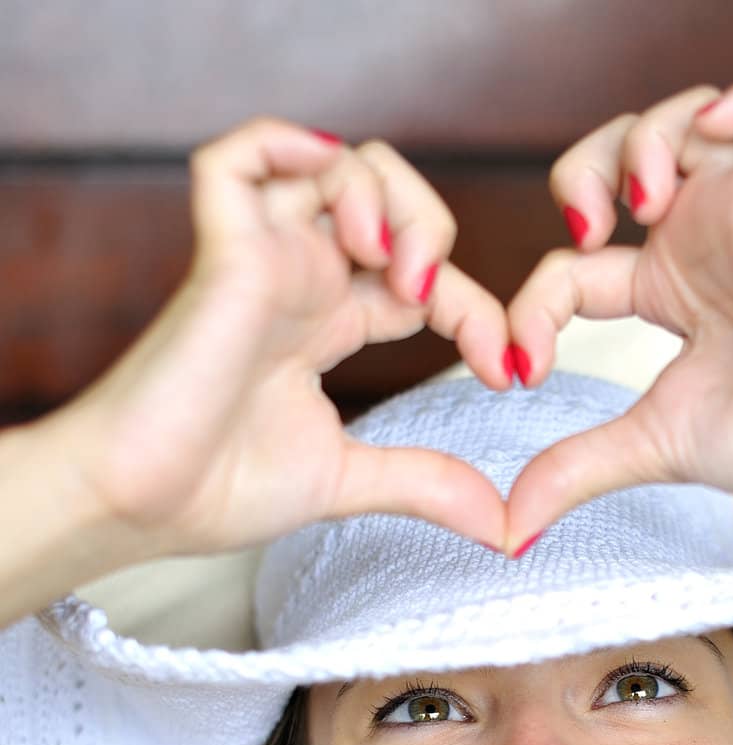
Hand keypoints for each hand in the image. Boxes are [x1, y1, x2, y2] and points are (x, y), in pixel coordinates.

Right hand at [54, 118, 512, 558]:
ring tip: (395, 272)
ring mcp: (262, 259)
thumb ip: (427, 485)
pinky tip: (342, 215)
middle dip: (435, 233)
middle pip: (387, 197)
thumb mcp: (349, 480)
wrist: (144, 505)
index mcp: (329, 325)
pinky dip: (294, 151)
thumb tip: (508, 527)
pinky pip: (241, 155)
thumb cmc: (218, 489)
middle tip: (438, 304)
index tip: (511, 374)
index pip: (424, 285)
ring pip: (336, 161)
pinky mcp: (222, 252)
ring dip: (388, 199)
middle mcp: (300, 281)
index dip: (477, 315)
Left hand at [502, 72, 732, 549]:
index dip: (534, 307)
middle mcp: (702, 245)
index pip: (573, 269)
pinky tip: (716, 137)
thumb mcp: (649, 448)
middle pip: (619, 159)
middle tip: (586, 228)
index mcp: (668, 296)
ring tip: (640, 200)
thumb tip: (507, 532)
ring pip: (686, 117)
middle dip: (579, 173)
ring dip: (643, 138)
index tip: (528, 369)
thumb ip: (575, 471)